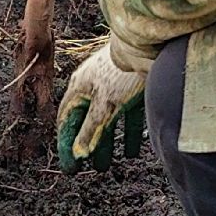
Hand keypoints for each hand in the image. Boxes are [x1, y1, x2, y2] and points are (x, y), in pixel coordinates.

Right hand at [56, 47, 146, 170]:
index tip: (71, 168)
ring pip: (107, 122)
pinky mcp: (132, 90)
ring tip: (107, 165)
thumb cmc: (121, 73)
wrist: (148, 46)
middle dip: (87, 147)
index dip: (67, 146)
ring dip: (107, 144)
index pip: (67, 122)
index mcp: (79, 89)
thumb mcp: (105, 106)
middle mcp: (93, 88)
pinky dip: (128, 134)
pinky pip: (127, 117)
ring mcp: (113, 89)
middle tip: (88, 169)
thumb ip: (92, 130)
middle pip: (86, 123)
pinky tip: (133, 151)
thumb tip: (78, 152)